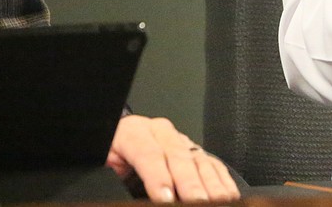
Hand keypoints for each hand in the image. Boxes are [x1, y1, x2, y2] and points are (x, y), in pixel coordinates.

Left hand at [106, 115, 239, 201]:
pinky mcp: (193, 150)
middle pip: (178, 156)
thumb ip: (116, 180)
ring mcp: (180, 139)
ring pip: (198, 160)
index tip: (164, 198)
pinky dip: (221, 180)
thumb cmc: (108, 157)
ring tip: (219, 200)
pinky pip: (211, 163)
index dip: (157, 177)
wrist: (114, 143)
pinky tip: (228, 193)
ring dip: (210, 184)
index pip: (148, 154)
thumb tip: (135, 196)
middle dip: (189, 183)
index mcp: (132, 132)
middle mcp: (160, 132)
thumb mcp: (103, 168)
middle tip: (197, 201)